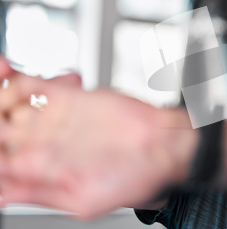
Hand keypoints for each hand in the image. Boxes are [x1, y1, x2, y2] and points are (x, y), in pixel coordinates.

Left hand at [0, 57, 196, 218]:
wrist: (165, 145)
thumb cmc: (134, 178)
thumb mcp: (83, 199)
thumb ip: (39, 193)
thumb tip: (2, 196)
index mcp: (41, 173)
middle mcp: (44, 145)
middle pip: (0, 127)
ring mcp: (54, 120)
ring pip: (9, 105)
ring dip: (0, 93)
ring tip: (0, 79)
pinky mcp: (71, 98)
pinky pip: (33, 86)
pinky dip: (16, 78)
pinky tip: (9, 71)